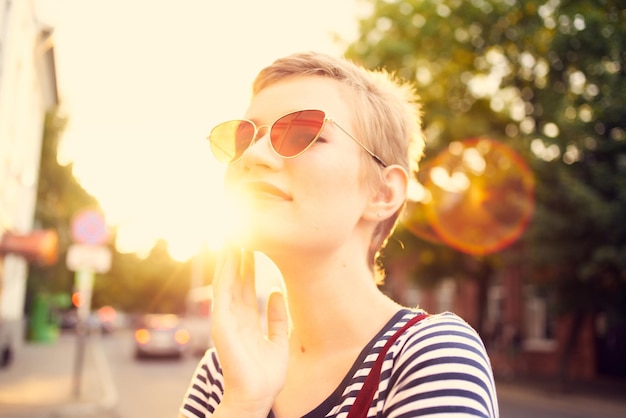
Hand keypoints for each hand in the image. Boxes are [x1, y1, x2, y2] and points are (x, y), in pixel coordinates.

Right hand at [211, 247, 288, 415]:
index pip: (245, 285)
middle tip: (240, 228)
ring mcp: (225, 319)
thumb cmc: (266, 375)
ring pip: (226, 280)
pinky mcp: (221, 324)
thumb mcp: (278, 340)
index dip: (247, 264)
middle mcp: (234, 316)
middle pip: (234, 278)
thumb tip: (276, 292)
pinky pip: (222, 292)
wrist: (258, 396)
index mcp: (246, 320)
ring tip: (232, 234)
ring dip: (228, 257)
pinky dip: (224, 273)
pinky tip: (227, 256)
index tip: (252, 243)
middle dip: (236, 254)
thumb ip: (276, 317)